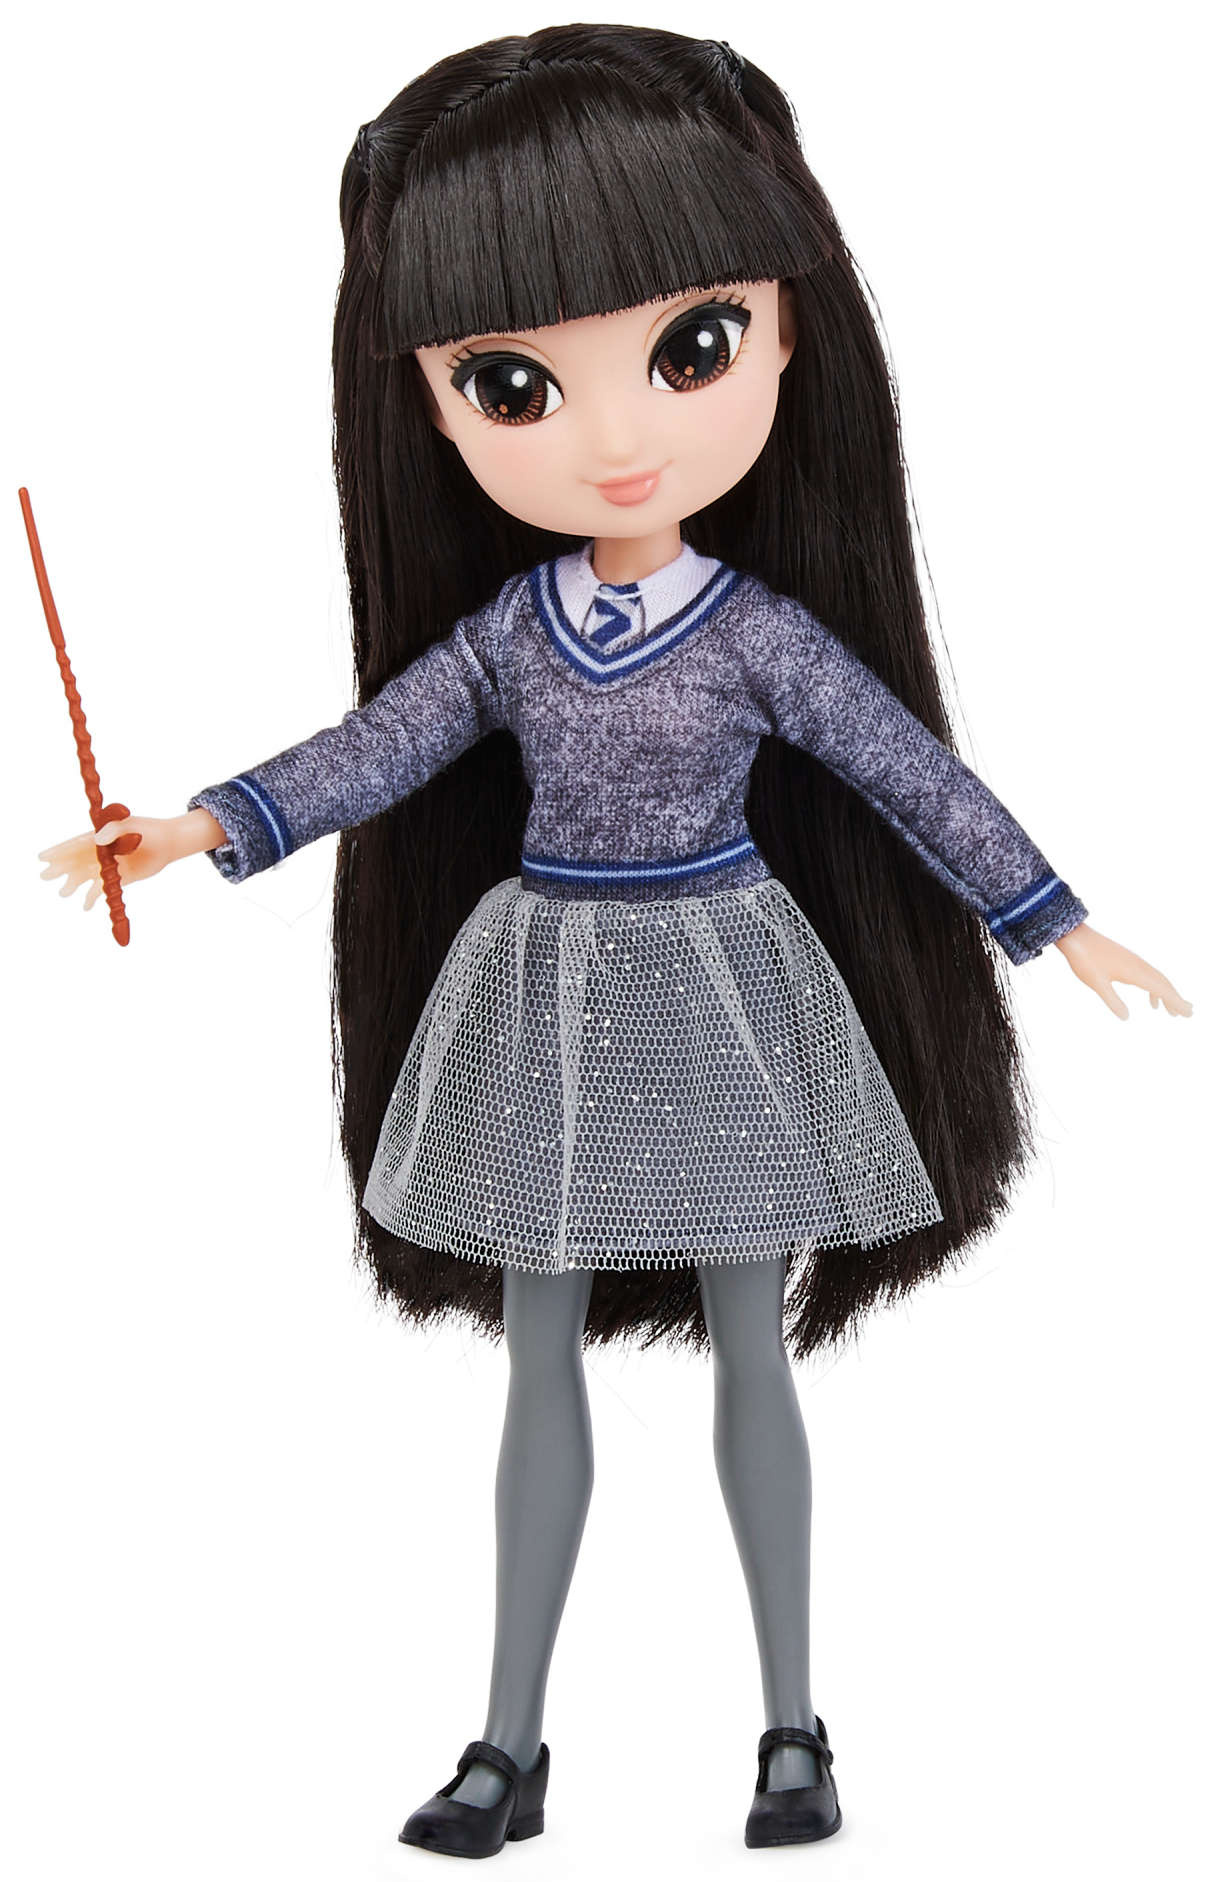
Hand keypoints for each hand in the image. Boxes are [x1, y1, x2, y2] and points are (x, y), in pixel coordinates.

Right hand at [38, 807, 227, 910]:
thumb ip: (112, 831)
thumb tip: (96, 840)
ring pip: (86, 876)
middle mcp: (101, 852)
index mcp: (100, 836)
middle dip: (60, 869)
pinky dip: (94, 896)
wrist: (169, 843)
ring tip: (63, 893)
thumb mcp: (130, 826)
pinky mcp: (120, 878)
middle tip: (45, 877)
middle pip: (76, 862)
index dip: (58, 851)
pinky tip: (86, 905)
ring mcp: (110, 865)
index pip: (74, 844)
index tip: (43, 858)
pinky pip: (103, 888)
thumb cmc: (148, 829)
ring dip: (74, 884)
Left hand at [1054, 922, 1192, 1019]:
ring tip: (1172, 1011)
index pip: (1161, 988)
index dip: (1176, 1001)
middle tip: (1188, 1013)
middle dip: (1176, 999)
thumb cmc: (1085, 959)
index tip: (1188, 1012)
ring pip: (1156, 979)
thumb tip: (1126, 1017)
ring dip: (1166, 994)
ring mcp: (1134, 961)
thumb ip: (1112, 1001)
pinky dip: (1154, 989)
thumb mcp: (1096, 983)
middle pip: (1164, 983)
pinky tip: (1151, 1001)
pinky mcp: (1127, 960)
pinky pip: (1147, 975)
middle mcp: (1139, 965)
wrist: (1076, 937)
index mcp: (1135, 971)